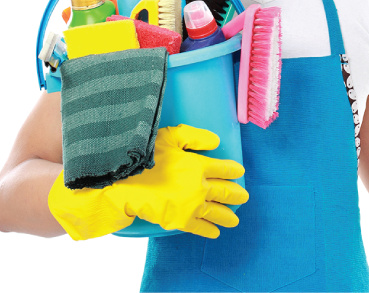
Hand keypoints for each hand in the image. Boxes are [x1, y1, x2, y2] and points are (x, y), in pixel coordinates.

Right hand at [49, 124, 248, 240]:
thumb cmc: (145, 157)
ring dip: (228, 216)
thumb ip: (195, 137)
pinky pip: (200, 227)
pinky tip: (214, 232)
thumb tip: (216, 142)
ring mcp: (192, 205)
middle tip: (243, 198)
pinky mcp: (181, 220)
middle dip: (236, 195)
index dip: (233, 170)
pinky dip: (209, 230)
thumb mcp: (171, 137)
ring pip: (217, 212)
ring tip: (235, 219)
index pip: (223, 168)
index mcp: (198, 165)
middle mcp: (200, 186)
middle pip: (225, 191)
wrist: (125, 184)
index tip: (239, 172)